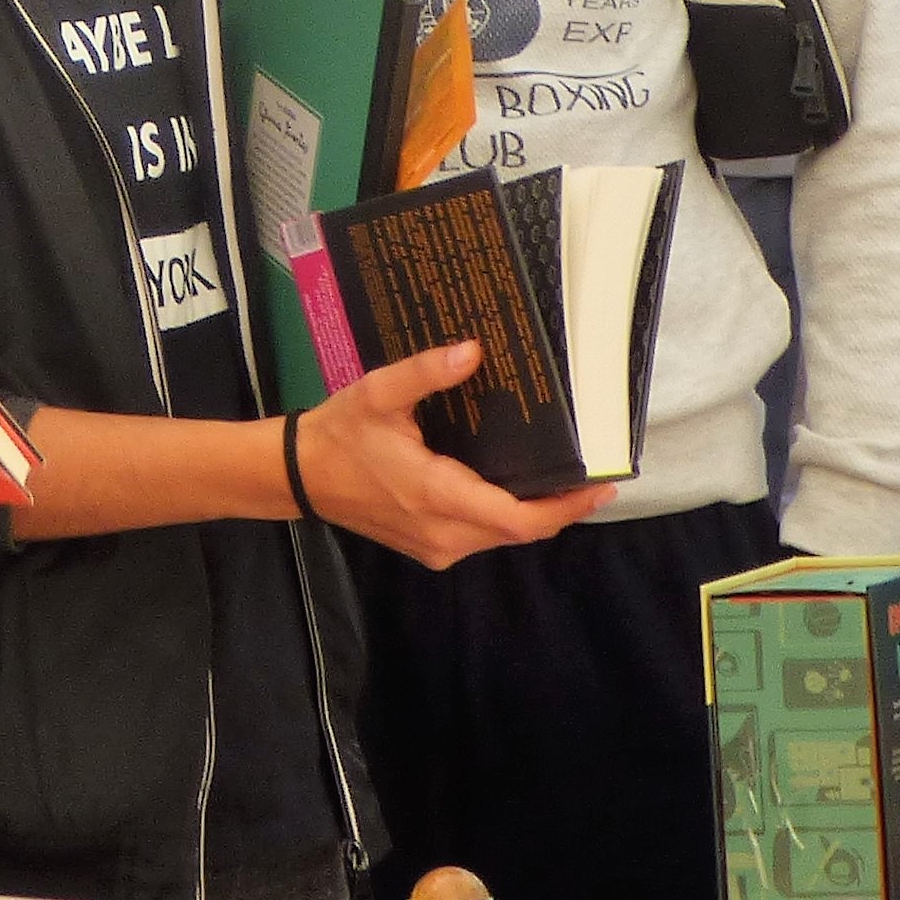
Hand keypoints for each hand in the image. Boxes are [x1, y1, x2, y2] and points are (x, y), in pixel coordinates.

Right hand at [296, 345, 612, 569]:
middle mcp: (443, 533)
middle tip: (594, 474)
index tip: (600, 486)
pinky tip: (521, 487)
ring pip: (502, 536)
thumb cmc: (340, 434)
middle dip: (559, 507)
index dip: (564, 507)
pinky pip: (482, 536)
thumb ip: (426, 372)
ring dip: (535, 512)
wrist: (299, 476)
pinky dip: (508, 516)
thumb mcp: (379, 393)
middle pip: (519, 530)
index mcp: (435, 495)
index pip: (516, 518)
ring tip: (565, 478)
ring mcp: (436, 547)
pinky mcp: (430, 548)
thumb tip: (474, 350)